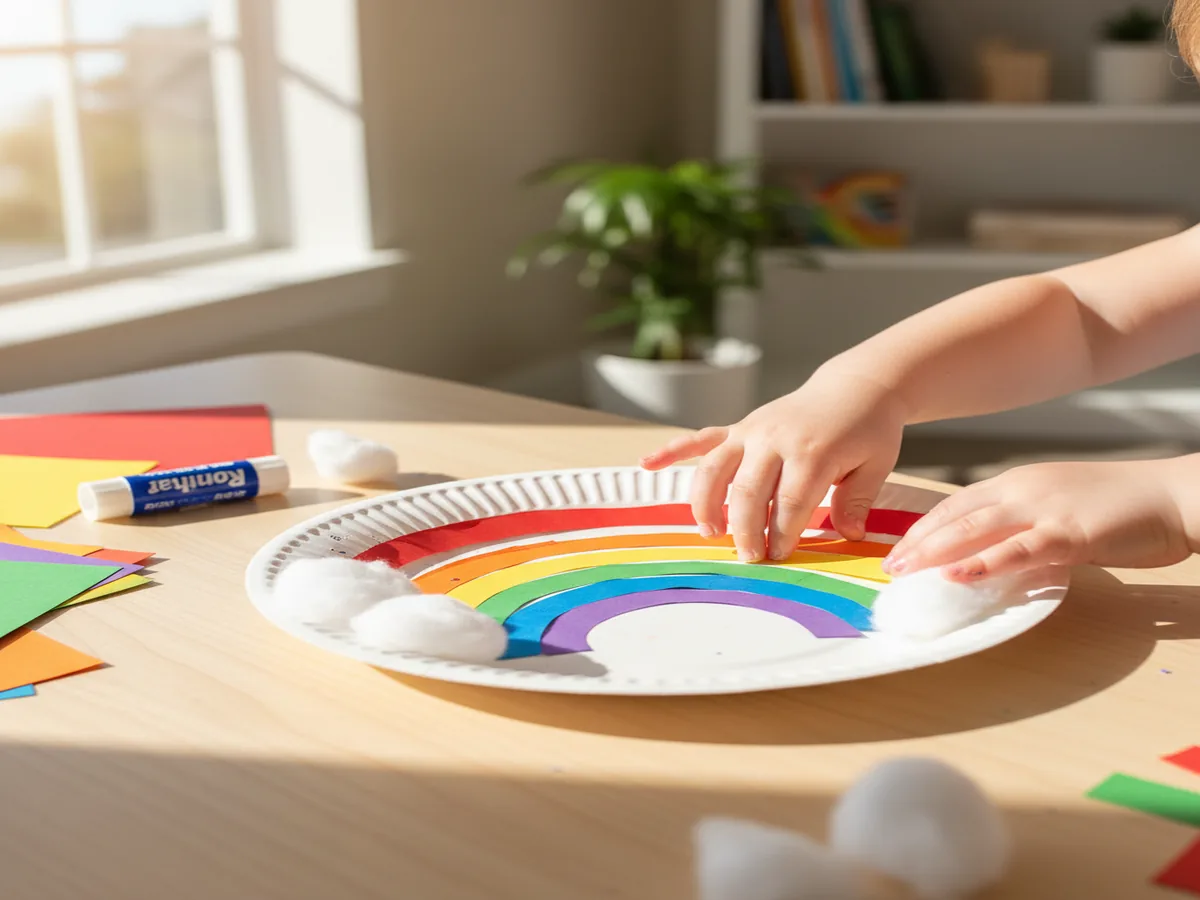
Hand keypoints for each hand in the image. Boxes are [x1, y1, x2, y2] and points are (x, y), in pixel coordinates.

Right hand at [640, 370, 907, 561]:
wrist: (856, 386)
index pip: (790, 502)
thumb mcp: (875, 465)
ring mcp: (752, 430)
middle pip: (748, 492)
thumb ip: (855, 501)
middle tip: (748, 559)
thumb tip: (846, 535)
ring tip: (711, 533)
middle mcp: (774, 438)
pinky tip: (646, 464)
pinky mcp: (740, 426)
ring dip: (707, 504)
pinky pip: (701, 438)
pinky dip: (672, 450)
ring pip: (716, 470)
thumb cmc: (868, 430)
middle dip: (745, 530)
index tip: (779, 558)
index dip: (782, 534)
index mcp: (811, 450)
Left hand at [884, 458, 1198, 581]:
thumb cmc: (1122, 508)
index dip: (923, 527)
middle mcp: (1023, 490)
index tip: (897, 549)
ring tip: (904, 571)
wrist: (1175, 497)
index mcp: (1018, 483)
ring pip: (976, 529)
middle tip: (888, 567)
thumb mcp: (1060, 514)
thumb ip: (1025, 532)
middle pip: (956, 516)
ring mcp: (1044, 510)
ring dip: (934, 551)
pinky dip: (983, 563)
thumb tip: (995, 561)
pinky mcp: (1069, 534)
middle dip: (917, 542)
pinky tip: (955, 575)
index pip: (957, 505)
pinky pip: (1018, 550)